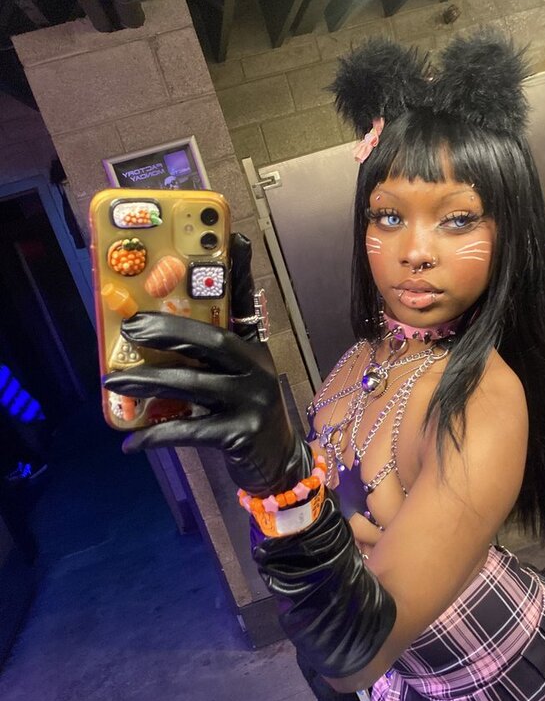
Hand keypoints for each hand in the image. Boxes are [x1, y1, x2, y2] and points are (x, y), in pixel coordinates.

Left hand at [103, 233, 310, 496]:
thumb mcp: (235, 378)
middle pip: (212, 339)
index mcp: (255, 350)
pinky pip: (189, 430)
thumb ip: (206, 355)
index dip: (240, 270)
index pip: (246, 303)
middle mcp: (258, 370)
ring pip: (193, 383)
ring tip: (111, 381)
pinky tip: (130, 441)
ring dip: (147, 381)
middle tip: (129, 328)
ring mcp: (252, 402)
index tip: (237, 236)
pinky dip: (156, 435)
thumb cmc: (245, 414)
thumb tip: (150, 330)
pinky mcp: (240, 435)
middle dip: (168, 329)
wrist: (277, 464)